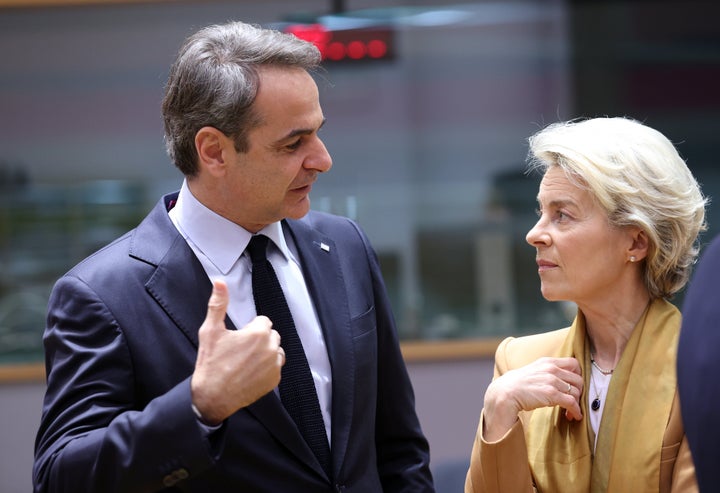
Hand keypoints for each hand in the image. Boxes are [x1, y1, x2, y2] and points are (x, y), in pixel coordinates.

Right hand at [190, 279, 284, 424]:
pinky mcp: (275, 380)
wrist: (212, 397)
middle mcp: (271, 348)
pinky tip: (250, 372)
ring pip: (275, 350)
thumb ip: (218, 304)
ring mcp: (274, 366)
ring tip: (245, 361)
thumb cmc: (210, 364)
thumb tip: (219, 282)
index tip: (238, 339)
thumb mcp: (210, 331)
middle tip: (239, 351)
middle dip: (258, 339)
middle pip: (270, 335)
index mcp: (259, 333)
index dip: (249, 329)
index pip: (263, 321)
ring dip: (265, 352)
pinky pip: (275, 367)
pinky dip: (266, 368)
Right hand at [482, 356, 582, 441]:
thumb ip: (548, 372)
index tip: (576, 386)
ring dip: (577, 404)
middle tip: (575, 401)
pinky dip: (576, 410)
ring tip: (572, 412)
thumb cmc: (518, 384)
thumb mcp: (534, 371)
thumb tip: (561, 380)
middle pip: (578, 379)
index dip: (579, 375)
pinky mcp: (551, 394)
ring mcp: (552, 381)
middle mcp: (552, 369)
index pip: (574, 363)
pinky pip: (571, 402)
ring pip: (576, 392)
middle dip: (580, 392)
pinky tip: (574, 416)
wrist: (506, 392)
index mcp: (548, 362)